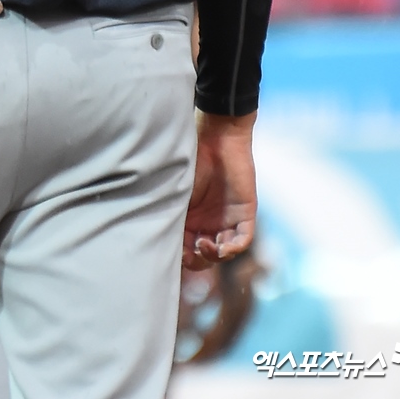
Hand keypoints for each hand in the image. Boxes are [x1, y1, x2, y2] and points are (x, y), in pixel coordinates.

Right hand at [183, 111, 256, 269]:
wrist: (216, 138)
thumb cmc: (191, 159)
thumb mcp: (176, 190)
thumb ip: (172, 212)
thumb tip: (155, 236)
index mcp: (190, 217)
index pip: (187, 247)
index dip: (182, 256)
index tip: (175, 254)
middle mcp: (209, 222)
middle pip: (206, 255)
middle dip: (199, 260)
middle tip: (192, 253)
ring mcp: (228, 219)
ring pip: (224, 252)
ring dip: (215, 256)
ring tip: (204, 245)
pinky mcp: (245, 214)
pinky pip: (243, 240)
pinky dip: (233, 248)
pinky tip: (222, 246)